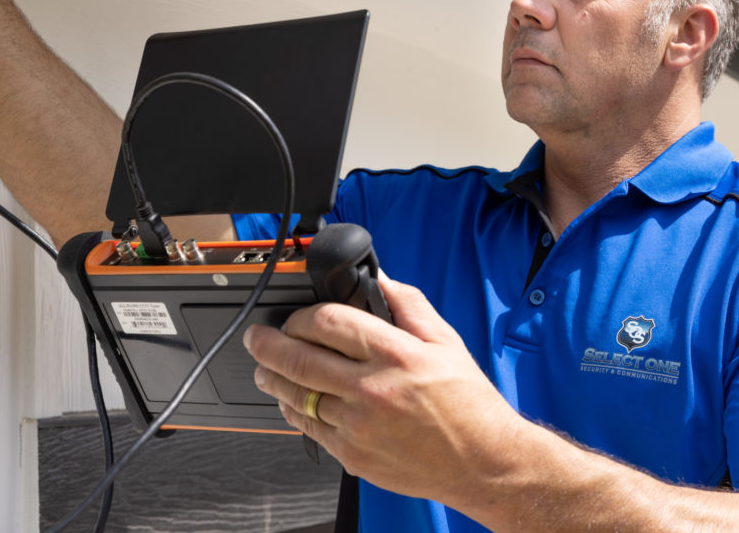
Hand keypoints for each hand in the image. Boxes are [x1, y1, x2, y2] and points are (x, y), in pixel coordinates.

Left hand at [242, 273, 524, 504]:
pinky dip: (292, 410)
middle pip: (299, 358)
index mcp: (396, 354)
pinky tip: (291, 399)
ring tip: (264, 368)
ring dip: (272, 377)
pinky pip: (308, 428)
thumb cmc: (467, 404)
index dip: (302, 315)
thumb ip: (409, 304)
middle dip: (267, 343)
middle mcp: (373, 389)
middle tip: (256, 336)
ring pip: (297, 395)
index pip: (329, 322)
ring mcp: (359, 425)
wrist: (482, 460)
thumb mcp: (445, 341)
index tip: (295, 316)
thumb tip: (380, 278)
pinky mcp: (353, 454)